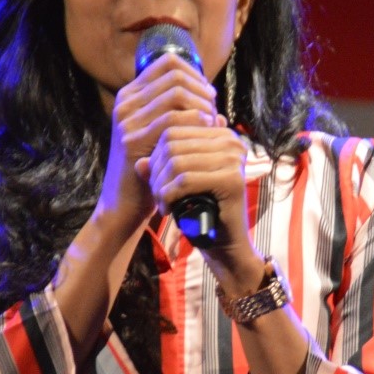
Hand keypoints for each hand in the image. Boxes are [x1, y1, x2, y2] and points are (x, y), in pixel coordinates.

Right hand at [98, 54, 217, 229]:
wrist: (124, 203)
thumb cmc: (152, 167)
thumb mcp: (163, 132)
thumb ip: (182, 111)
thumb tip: (212, 95)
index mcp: (131, 95)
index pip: (168, 62)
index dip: (195, 73)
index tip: (208, 94)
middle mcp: (126, 103)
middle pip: (174, 74)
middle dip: (201, 90)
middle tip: (213, 109)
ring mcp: (127, 121)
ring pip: (176, 93)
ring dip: (201, 105)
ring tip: (210, 123)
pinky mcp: (132, 140)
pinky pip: (173, 119)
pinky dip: (196, 122)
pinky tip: (205, 133)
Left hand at [140, 117, 263, 290]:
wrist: (224, 243)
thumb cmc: (201, 210)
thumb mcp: (179, 182)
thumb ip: (161, 166)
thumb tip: (139, 163)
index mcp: (220, 134)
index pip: (173, 129)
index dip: (155, 155)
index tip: (154, 180)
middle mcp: (231, 141)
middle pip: (172, 143)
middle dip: (156, 171)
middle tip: (156, 194)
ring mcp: (234, 159)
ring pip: (177, 162)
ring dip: (161, 186)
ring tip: (161, 202)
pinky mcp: (232, 180)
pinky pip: (186, 180)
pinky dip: (169, 196)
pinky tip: (168, 209)